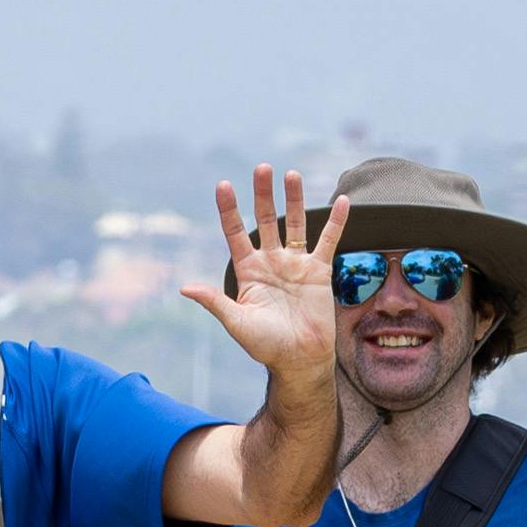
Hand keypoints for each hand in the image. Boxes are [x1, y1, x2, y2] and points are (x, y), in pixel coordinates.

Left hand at [179, 169, 351, 387]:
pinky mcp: (319, 271)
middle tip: (262, 167)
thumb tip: (185, 289)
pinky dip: (336, 221)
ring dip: (294, 199)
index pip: (235, 233)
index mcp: (248, 271)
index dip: (229, 210)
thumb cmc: (265, 345)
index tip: (223, 185)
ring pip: (294, 224)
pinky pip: (328, 241)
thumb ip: (215, 302)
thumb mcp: (236, 322)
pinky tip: (342, 200)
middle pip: (266, 220)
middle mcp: (270, 262)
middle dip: (262, 195)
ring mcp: (295, 264)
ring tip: (290, 174)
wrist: (299, 359)